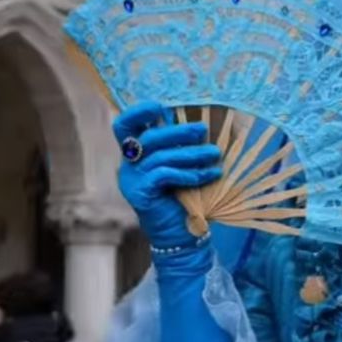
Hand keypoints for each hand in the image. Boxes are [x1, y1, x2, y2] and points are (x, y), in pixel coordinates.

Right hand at [113, 101, 221, 248]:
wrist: (180, 235)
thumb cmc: (184, 197)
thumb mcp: (182, 167)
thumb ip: (181, 147)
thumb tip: (200, 124)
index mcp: (136, 155)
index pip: (125, 126)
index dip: (138, 112)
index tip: (159, 106)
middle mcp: (128, 166)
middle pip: (149, 138)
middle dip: (179, 132)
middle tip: (203, 130)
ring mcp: (131, 180)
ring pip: (161, 157)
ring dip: (192, 154)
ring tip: (215, 155)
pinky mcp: (139, 194)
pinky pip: (163, 175)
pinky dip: (187, 173)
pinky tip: (207, 175)